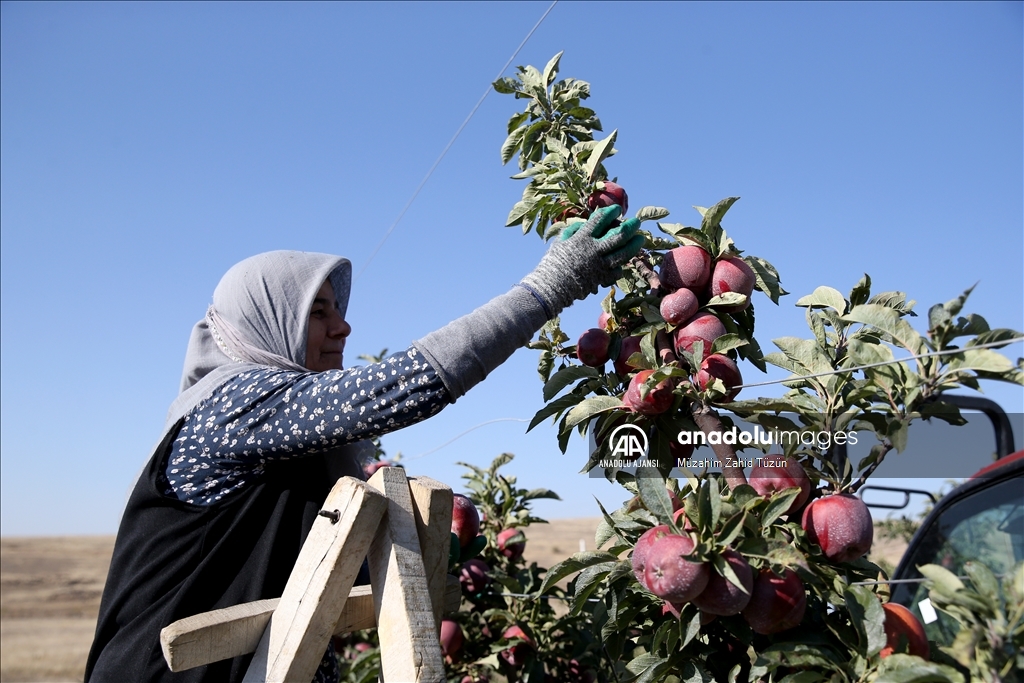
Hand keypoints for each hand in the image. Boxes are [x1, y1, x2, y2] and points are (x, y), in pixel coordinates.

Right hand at [520, 205, 643, 314]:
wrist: (552, 287)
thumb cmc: (553, 263)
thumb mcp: (560, 242)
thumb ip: (572, 230)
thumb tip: (583, 224)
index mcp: (582, 239)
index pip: (599, 221)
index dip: (609, 213)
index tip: (616, 209)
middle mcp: (594, 250)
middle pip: (618, 236)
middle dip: (629, 227)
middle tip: (637, 221)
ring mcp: (600, 265)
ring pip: (623, 254)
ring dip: (634, 245)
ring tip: (640, 238)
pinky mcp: (601, 278)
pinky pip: (616, 271)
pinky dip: (620, 266)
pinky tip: (622, 262)